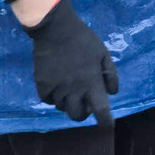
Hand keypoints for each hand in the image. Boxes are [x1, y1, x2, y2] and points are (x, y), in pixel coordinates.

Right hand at [24, 0, 118, 126]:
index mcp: (91, 82)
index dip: (105, 121)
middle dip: (82, 113)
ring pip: (62, 108)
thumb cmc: (83, 40)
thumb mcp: (103, 54)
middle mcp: (74, 89)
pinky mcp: (42, 84)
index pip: (101, 109)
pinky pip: (48, 100)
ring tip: (69, 89)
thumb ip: (110, 74)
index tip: (107, 126)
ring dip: (67, 103)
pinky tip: (56, 86)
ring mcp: (57, 88)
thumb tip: (112, 93)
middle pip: (77, 116)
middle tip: (84, 104)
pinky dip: (53, 97)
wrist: (56, 29)